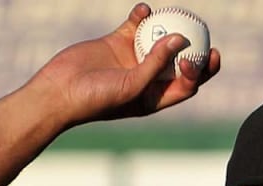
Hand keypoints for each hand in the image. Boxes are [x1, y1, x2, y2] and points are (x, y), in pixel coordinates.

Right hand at [28, 3, 220, 126]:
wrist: (58, 92)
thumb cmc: (96, 99)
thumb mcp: (132, 86)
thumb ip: (156, 63)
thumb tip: (180, 38)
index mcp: (155, 97)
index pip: (186, 84)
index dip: (198, 71)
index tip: (196, 57)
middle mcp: (147, 78)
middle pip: (178, 60)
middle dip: (194, 46)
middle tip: (204, 29)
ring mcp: (131, 59)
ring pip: (157, 39)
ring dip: (167, 26)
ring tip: (174, 13)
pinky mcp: (116, 42)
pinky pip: (135, 26)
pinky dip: (141, 16)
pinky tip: (144, 9)